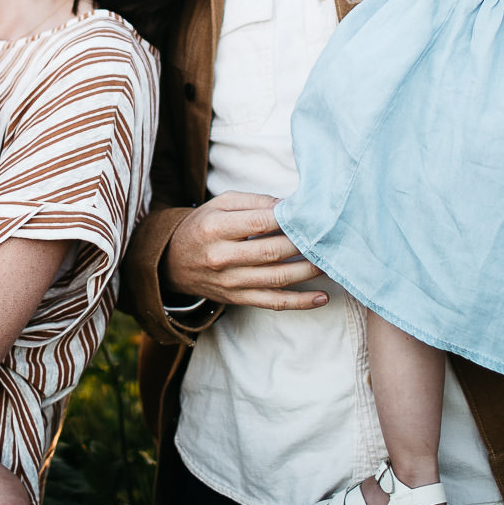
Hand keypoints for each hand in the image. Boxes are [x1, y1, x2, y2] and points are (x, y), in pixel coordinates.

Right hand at [162, 191, 327, 311]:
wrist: (171, 263)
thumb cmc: (202, 226)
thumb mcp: (220, 204)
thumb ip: (254, 202)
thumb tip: (290, 206)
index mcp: (216, 228)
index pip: (260, 222)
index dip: (289, 218)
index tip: (311, 212)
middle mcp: (222, 257)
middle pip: (273, 251)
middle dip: (304, 243)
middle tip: (329, 236)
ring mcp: (231, 282)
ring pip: (277, 278)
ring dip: (309, 270)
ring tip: (332, 261)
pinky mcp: (238, 299)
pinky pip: (273, 302)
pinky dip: (301, 302)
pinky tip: (323, 297)